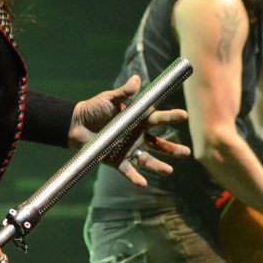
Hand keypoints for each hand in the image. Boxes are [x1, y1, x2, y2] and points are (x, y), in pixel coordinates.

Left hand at [69, 75, 189, 186]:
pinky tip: (144, 183)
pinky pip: (128, 171)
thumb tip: (137, 79)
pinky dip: (135, 178)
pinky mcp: (117, 161)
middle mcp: (137, 136)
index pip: (159, 119)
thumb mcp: (108, 98)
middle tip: (187, 153)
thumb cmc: (94, 109)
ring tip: (169, 171)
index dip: (171, 117)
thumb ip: (124, 92)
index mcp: (138, 120)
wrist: (76, 124)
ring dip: (159, 166)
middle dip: (173, 149)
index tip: (184, 115)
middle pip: (159, 144)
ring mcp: (129, 150)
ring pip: (148, 160)